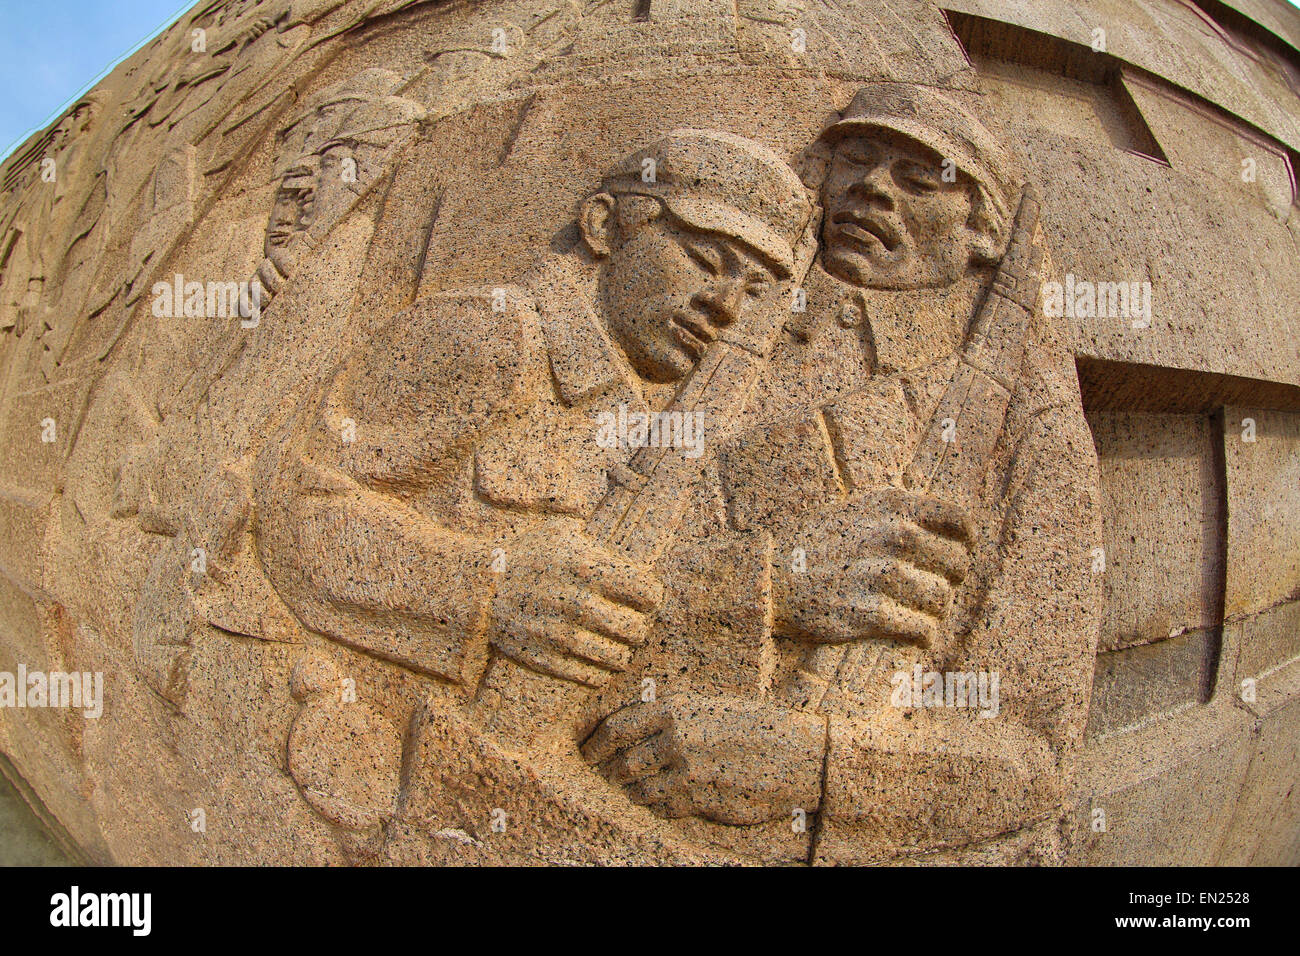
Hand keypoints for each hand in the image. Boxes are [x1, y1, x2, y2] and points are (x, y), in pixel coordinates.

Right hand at [489, 523, 662, 688]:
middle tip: (634, 624)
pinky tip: (600, 663)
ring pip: (616, 657)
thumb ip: (597, 538)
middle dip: (640, 627)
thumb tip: (630, 536)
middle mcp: (577, 603)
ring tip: (620, 646)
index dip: (652, 597)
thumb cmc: (525, 554)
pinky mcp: (545, 658)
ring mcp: (561, 635)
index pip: (646, 592)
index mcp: (586, 568)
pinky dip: (601, 673)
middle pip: (635, 629)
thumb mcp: (561, 531)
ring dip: (623, 653)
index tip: (647, 598)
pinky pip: (590, 676)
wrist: (478, 587)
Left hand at [581, 693, 824, 825]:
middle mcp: (674, 738)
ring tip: (637, 786)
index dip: (592, 740)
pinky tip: (665, 798)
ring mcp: (686, 771)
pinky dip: (657, 805)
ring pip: (638, 789)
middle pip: (620, 761)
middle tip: (606, 772)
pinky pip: (662, 808)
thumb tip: (632, 727)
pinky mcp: (699, 799)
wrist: (796, 752)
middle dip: (609, 770)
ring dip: (633, 791)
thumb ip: (670, 717)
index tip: (582, 747)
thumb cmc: (753, 725)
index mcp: (674, 709)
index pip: (614, 725)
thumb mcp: (708, 706)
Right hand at [773, 487, 973, 645]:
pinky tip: (915, 635)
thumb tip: (950, 534)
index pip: (958, 520)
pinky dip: (923, 635)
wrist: (769, 575)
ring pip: (941, 600)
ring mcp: (881, 574)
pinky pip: (921, 629)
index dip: (966, 542)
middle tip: (933, 589)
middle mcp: (892, 535)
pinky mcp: (869, 612)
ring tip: (921, 614)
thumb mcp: (856, 510)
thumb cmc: (817, 545)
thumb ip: (899, 515)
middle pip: (955, 564)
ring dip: (935, 611)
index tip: (960, 555)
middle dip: (949, 580)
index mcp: (892, 505)